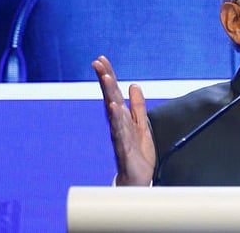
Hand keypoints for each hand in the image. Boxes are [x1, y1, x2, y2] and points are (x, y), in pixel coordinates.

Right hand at [93, 56, 155, 185]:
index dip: (108, 75)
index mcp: (122, 117)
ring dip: (109, 94)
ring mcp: (120, 135)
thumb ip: (137, 106)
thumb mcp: (141, 124)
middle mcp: (118, 124)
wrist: (137, 180)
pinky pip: (120, 132)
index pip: (114, 92)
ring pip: (113, 112)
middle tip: (98, 63)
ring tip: (106, 79)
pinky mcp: (124, 149)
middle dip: (105, 80)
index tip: (101, 59)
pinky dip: (117, 119)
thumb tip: (134, 86)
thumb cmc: (136, 153)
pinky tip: (114, 107)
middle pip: (110, 97)